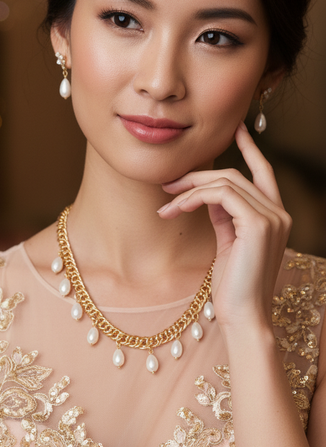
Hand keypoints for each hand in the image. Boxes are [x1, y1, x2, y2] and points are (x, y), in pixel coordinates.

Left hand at [159, 123, 291, 333]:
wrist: (244, 317)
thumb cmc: (233, 288)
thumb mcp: (228, 244)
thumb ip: (224, 217)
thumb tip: (207, 196)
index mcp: (275, 217)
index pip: (264, 172)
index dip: (250, 149)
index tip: (235, 129)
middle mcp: (279, 213)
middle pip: (236, 175)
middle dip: (198, 175)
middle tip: (167, 184)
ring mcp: (272, 217)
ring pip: (226, 182)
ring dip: (190, 189)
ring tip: (166, 203)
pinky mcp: (257, 224)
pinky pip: (221, 195)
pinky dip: (195, 198)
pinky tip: (177, 209)